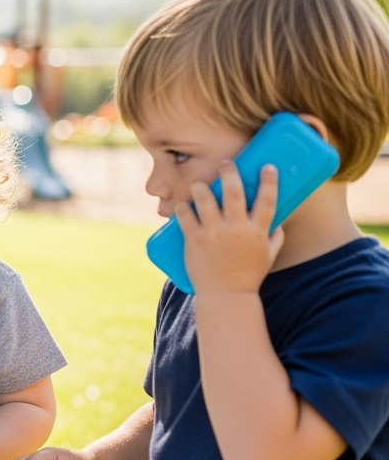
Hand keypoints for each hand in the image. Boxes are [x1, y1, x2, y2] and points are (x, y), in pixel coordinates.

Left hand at [177, 162, 283, 294]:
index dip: (269, 182)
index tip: (268, 167)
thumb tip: (278, 221)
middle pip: (234, 194)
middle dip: (229, 174)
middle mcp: (237, 230)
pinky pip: (185, 216)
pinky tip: (182, 204)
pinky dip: (182, 207)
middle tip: (225, 163)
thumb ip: (275, 237)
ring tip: (198, 184)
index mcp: (257, 232)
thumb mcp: (268, 256)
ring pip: (206, 200)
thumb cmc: (249, 275)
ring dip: (200, 188)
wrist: (226, 296)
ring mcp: (214, 234)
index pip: (268, 201)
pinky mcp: (194, 239)